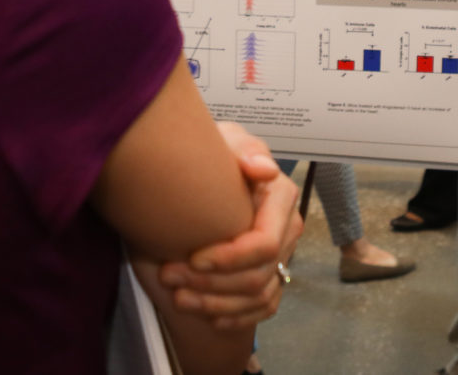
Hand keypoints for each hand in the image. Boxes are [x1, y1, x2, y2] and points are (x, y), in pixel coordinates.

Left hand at [156, 122, 303, 328]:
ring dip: (217, 304)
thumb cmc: (214, 154)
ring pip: (259, 296)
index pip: (264, 243)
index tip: (192, 258)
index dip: (229, 259)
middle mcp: (288, 228)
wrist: (206, 172)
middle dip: (213, 284)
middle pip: (259, 275)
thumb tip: (263, 170)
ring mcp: (283, 254)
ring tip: (178, 297)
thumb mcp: (225, 140)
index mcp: (281, 196)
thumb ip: (243, 149)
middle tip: (170, 277)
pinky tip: (207, 315)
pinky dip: (236, 317)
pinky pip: (263, 308)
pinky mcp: (273, 274)